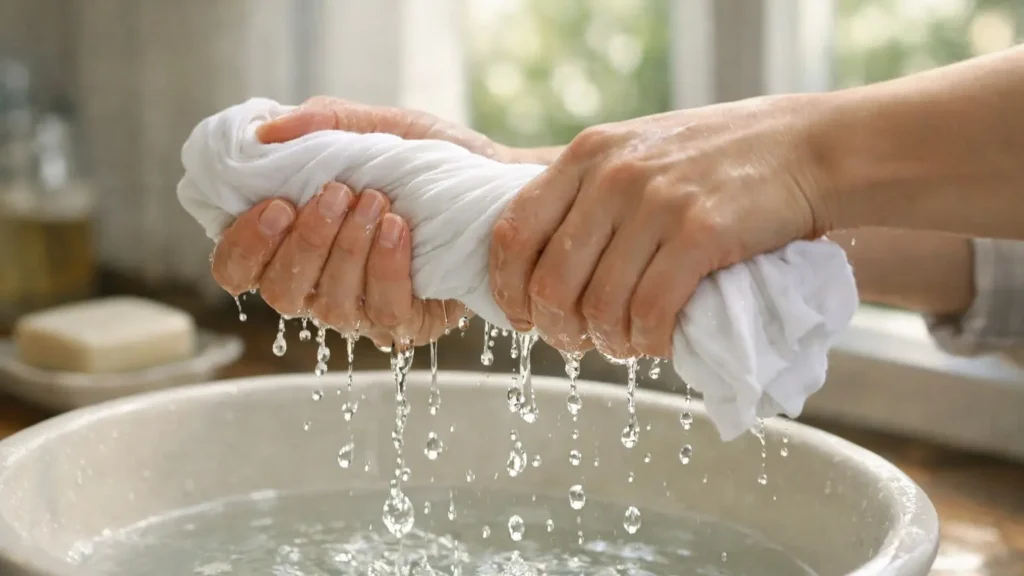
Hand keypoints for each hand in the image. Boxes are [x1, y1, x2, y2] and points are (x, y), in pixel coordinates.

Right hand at [210, 96, 498, 346]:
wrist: (495, 181)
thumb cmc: (428, 159)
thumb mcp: (376, 127)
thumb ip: (321, 125)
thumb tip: (264, 132)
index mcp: (292, 240)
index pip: (237, 268)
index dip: (245, 245)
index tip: (277, 205)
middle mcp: (318, 282)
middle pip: (280, 293)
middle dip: (306, 242)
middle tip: (337, 193)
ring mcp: (360, 308)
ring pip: (329, 305)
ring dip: (348, 249)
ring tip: (376, 201)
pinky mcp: (406, 322)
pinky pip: (382, 312)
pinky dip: (385, 268)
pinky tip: (398, 230)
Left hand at [489, 94, 835, 358]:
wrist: (806, 148)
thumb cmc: (718, 160)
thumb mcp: (638, 153)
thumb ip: (589, 194)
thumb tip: (541, 265)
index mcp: (587, 154)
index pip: (512, 232)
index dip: (508, 289)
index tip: (523, 318)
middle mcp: (613, 175)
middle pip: (551, 281)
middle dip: (558, 329)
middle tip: (580, 343)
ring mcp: (657, 203)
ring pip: (601, 306)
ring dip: (609, 343)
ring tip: (627, 345)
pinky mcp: (702, 233)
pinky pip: (650, 311)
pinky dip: (649, 342)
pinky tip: (659, 343)